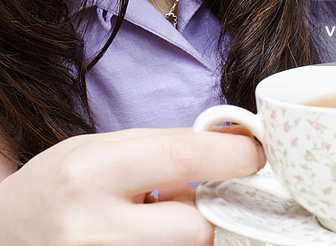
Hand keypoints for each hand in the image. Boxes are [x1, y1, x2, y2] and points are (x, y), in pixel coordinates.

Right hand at [0, 127, 263, 244]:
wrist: (3, 236)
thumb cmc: (55, 184)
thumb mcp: (98, 148)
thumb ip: (161, 148)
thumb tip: (231, 148)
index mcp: (90, 172)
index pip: (182, 158)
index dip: (232, 156)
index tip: (258, 151)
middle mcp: (92, 228)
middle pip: (195, 230)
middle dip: (205, 213)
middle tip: (187, 199)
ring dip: (183, 237)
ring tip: (149, 220)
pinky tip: (139, 237)